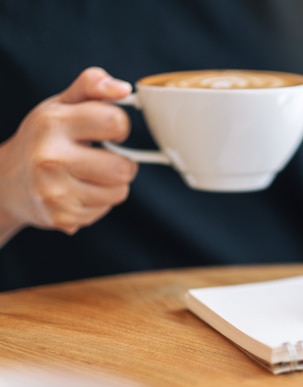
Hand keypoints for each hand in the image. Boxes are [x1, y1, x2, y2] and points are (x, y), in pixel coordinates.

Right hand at [0, 67, 137, 237]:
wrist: (6, 182)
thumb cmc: (43, 137)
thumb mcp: (61, 104)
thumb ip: (92, 86)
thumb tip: (123, 89)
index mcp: (53, 123)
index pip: (115, 122)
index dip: (120, 126)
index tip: (109, 129)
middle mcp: (51, 158)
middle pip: (124, 168)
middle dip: (122, 163)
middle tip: (103, 158)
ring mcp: (55, 192)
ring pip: (119, 192)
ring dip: (113, 184)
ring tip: (89, 175)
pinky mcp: (62, 217)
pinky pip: (105, 210)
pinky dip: (99, 202)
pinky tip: (78, 191)